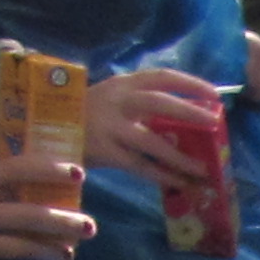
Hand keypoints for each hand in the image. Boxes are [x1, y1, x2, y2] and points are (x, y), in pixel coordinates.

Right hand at [85, 65, 220, 188]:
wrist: (44, 130)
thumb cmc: (87, 115)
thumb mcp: (113, 101)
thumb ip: (143, 107)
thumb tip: (189, 121)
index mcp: (122, 85)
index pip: (161, 77)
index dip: (190, 84)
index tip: (215, 94)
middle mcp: (116, 101)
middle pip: (159, 103)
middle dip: (190, 111)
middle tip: (215, 123)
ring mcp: (109, 127)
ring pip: (152, 141)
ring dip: (180, 156)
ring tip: (204, 168)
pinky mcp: (104, 152)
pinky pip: (140, 166)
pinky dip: (163, 175)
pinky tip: (181, 182)